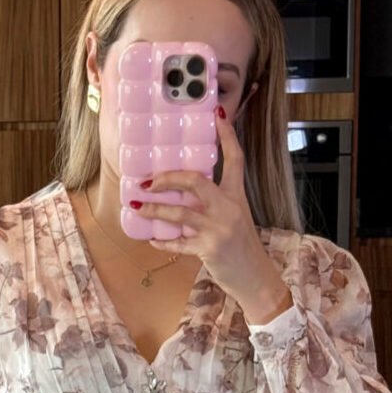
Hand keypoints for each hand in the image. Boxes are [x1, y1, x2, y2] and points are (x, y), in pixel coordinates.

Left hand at [134, 105, 294, 323]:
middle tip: (148, 181)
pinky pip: (179, 243)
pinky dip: (163, 242)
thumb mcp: (235, 219)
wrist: (255, 278)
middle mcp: (229, 208)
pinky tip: (151, 240)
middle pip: (195, 180)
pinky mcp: (210, 249)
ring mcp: (219, 229)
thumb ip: (215, 204)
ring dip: (154, 209)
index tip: (218, 114)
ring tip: (136, 206)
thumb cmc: (242, 247)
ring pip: (180, 213)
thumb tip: (185, 193)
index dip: (227, 135)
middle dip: (167, 178)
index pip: (235, 159)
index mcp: (237, 196)